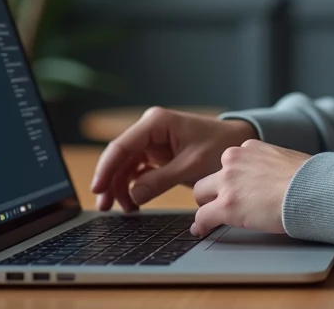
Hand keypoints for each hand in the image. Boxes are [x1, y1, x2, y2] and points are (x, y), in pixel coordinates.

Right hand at [90, 107, 257, 211]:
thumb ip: (161, 180)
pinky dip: (134, 187)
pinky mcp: (157, 154)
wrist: (236, 144)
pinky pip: (137, 171)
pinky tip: (134, 203)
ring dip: (121, 187)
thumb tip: (133, 195)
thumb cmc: (218, 147)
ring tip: (124, 210)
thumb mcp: (191, 165)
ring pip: (126, 166)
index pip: (122, 145)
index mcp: (156, 123)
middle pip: (120, 157)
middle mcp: (150, 129)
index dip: (106, 168)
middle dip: (110, 181)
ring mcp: (152, 142)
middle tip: (104, 206)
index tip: (97, 188)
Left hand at [190, 139, 310, 236]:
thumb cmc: (307, 178)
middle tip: (220, 203)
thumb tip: (273, 177)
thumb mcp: (284, 159)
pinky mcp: (227, 206)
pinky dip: (201, 225)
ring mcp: (228, 182)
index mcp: (249, 148)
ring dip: (206, 205)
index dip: (231, 179)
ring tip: (210, 219)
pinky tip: (202, 231)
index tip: (234, 189)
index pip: (230, 163)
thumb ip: (268, 164)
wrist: (311, 190)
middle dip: (214, 190)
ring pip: (200, 193)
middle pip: (210, 176)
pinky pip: (203, 216)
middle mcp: (233, 160)